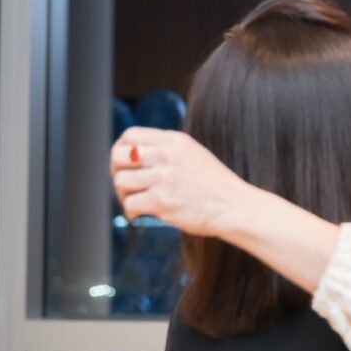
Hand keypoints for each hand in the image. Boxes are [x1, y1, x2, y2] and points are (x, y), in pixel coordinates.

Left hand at [110, 127, 251, 238]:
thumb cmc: (215, 184)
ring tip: (133, 200)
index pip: (130, 135)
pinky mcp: (162, 202)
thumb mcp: (193, 153)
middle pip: (118, 156)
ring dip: (122, 194)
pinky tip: (138, 215)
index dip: (120, 148)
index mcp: (174, 141)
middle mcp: (166, 156)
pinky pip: (130, 204)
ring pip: (121, 181)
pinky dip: (130, 212)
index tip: (123, 162)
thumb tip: (135, 155)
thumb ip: (167, 150)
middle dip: (115, 171)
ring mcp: (163, 179)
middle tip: (124, 183)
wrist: (234, 206)